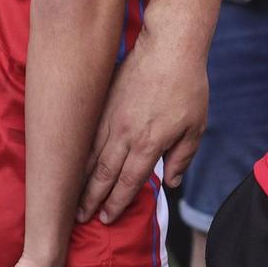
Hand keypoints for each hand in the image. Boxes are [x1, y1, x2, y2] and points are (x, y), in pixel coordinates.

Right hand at [77, 29, 208, 224]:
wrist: (168, 47)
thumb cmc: (188, 86)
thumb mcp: (196, 126)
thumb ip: (182, 157)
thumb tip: (171, 183)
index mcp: (149, 143)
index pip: (128, 182)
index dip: (117, 203)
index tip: (107, 219)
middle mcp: (124, 135)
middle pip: (104, 174)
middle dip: (91, 199)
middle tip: (80, 218)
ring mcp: (109, 117)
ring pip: (90, 156)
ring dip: (80, 180)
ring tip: (71, 198)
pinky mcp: (102, 103)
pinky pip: (87, 135)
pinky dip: (78, 154)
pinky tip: (72, 164)